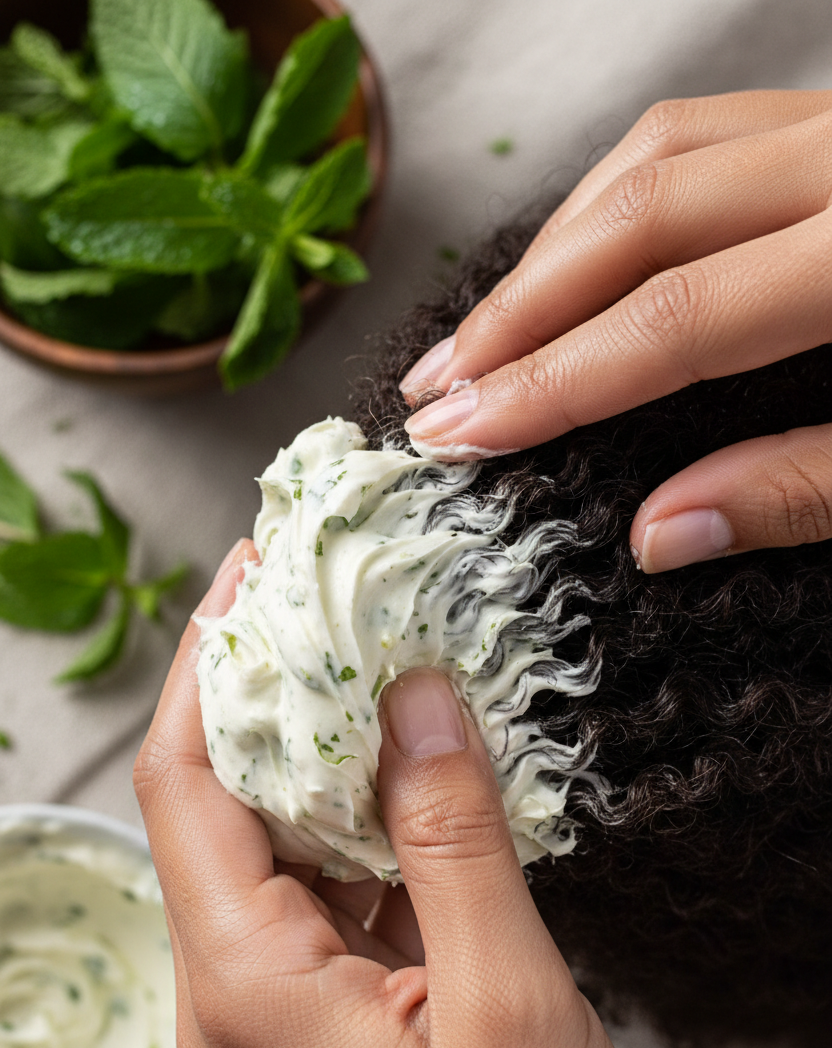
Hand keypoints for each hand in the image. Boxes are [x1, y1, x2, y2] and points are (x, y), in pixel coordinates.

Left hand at [134, 542, 647, 1047]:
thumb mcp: (506, 995)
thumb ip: (454, 834)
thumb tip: (415, 697)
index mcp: (247, 988)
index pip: (184, 784)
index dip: (210, 666)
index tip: (250, 572)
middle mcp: (228, 996)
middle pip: (213, 804)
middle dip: (262, 693)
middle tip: (324, 599)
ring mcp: (263, 1012)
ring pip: (265, 844)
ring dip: (314, 756)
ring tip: (373, 668)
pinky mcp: (307, 1020)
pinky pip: (309, 893)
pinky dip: (350, 824)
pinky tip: (406, 778)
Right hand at [400, 90, 831, 573]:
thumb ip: (801, 490)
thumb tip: (658, 535)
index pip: (675, 318)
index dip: (553, 381)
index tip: (458, 433)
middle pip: (638, 217)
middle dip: (520, 309)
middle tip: (435, 386)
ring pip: (654, 155)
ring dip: (554, 246)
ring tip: (484, 334)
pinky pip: (697, 133)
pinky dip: (613, 197)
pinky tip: (572, 260)